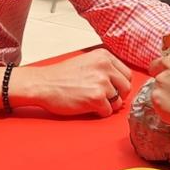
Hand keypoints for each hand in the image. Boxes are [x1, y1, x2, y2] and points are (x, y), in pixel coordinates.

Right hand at [6, 49, 132, 117]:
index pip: (127, 74)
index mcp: (104, 56)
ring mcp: (102, 82)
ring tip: (92, 102)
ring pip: (118, 101)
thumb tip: (121, 81)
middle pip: (126, 88)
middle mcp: (105, 67)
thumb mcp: (87, 61)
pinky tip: (88, 107)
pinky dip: (99, 113)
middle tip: (103, 98)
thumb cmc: (61, 76)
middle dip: (117, 96)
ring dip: (107, 105)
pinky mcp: (96, 98)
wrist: (43, 84)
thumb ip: (105, 67)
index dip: (120, 85)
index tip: (112, 89)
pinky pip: (108, 111)